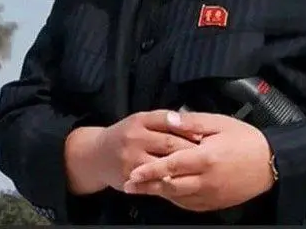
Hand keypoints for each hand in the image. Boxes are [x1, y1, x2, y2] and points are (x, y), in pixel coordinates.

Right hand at [66, 110, 202, 193]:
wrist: (96, 155)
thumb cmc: (124, 135)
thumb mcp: (140, 120)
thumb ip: (163, 120)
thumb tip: (191, 122)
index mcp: (140, 120)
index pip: (168, 121)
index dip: (188, 128)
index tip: (204, 135)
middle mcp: (135, 138)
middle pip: (170, 143)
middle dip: (191, 150)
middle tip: (210, 156)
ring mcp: (132, 159)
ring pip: (164, 165)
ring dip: (183, 169)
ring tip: (199, 171)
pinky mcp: (131, 178)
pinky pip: (155, 182)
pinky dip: (170, 183)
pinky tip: (183, 184)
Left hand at [122, 111, 275, 211]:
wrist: (270, 162)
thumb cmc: (244, 139)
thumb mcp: (219, 123)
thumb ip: (192, 122)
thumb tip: (170, 119)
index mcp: (205, 157)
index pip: (171, 165)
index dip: (150, 170)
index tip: (133, 173)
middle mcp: (206, 179)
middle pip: (170, 186)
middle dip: (147, 186)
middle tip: (128, 184)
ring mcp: (211, 194)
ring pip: (178, 197)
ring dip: (158, 193)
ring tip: (140, 189)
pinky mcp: (216, 202)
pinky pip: (190, 204)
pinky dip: (175, 199)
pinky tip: (165, 193)